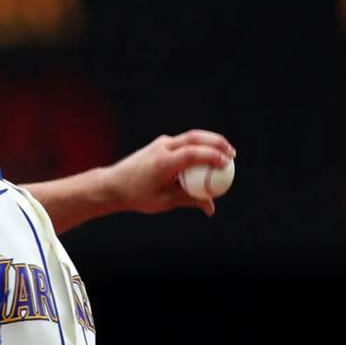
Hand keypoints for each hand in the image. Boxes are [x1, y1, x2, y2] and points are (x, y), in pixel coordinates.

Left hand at [105, 130, 235, 217]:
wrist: (113, 184)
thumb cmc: (137, 196)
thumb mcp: (164, 202)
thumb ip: (189, 200)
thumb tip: (210, 207)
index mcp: (163, 162)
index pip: (193, 153)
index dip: (212, 156)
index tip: (227, 163)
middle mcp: (163, 147)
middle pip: (196, 138)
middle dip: (217, 143)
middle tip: (232, 155)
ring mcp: (162, 143)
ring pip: (191, 137)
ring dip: (210, 142)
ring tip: (225, 153)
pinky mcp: (161, 144)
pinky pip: (185, 142)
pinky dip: (199, 146)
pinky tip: (208, 156)